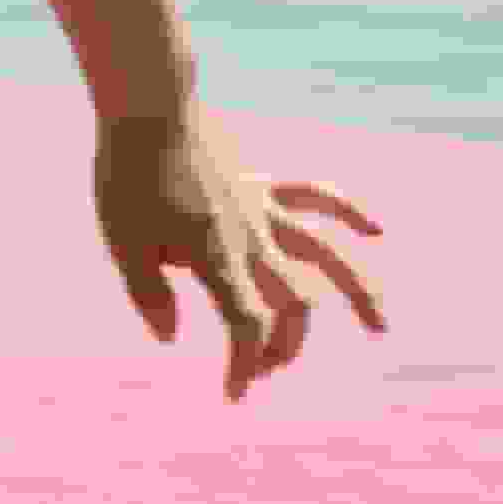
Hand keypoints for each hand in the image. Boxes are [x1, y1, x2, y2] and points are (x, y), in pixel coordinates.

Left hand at [96, 117, 386, 398]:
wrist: (146, 108)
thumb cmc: (125, 176)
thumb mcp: (122, 241)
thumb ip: (148, 293)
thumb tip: (171, 339)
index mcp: (216, 256)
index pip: (248, 321)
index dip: (246, 363)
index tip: (235, 395)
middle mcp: (252, 236)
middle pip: (290, 302)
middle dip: (283, 345)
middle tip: (261, 371)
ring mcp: (263, 209)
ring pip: (326, 255)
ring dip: (357, 293)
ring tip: (381, 329)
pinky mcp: (263, 183)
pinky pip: (318, 196)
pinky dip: (351, 211)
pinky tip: (376, 230)